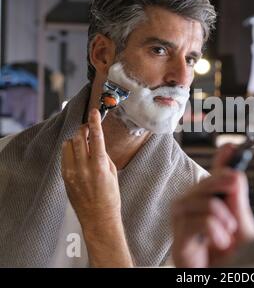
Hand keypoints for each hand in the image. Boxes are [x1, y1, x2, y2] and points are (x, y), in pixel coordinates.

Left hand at [61, 108, 120, 227]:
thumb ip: (103, 157)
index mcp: (100, 166)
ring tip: (83, 144)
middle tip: (88, 127)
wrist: (99, 217)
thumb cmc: (110, 196)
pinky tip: (77, 155)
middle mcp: (84, 167)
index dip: (94, 122)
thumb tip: (96, 144)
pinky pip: (64, 157)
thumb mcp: (112, 173)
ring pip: (69, 145)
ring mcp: (72, 173)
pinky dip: (70, 151)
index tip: (94, 111)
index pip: (96, 137)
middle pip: (79, 138)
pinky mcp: (65, 178)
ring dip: (76, 140)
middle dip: (84, 129)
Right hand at [170, 144, 253, 267]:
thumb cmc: (234, 257)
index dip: (220, 161)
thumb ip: (236, 197)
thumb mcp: (242, 223)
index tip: (230, 147)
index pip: (212, 178)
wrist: (228, 274)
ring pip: (195, 200)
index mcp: (210, 206)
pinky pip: (194, 220)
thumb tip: (235, 171)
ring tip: (228, 230)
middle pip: (200, 184)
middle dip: (220, 180)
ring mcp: (182, 227)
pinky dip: (213, 229)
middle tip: (234, 184)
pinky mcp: (178, 243)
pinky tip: (220, 241)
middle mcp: (193, 213)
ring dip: (218, 213)